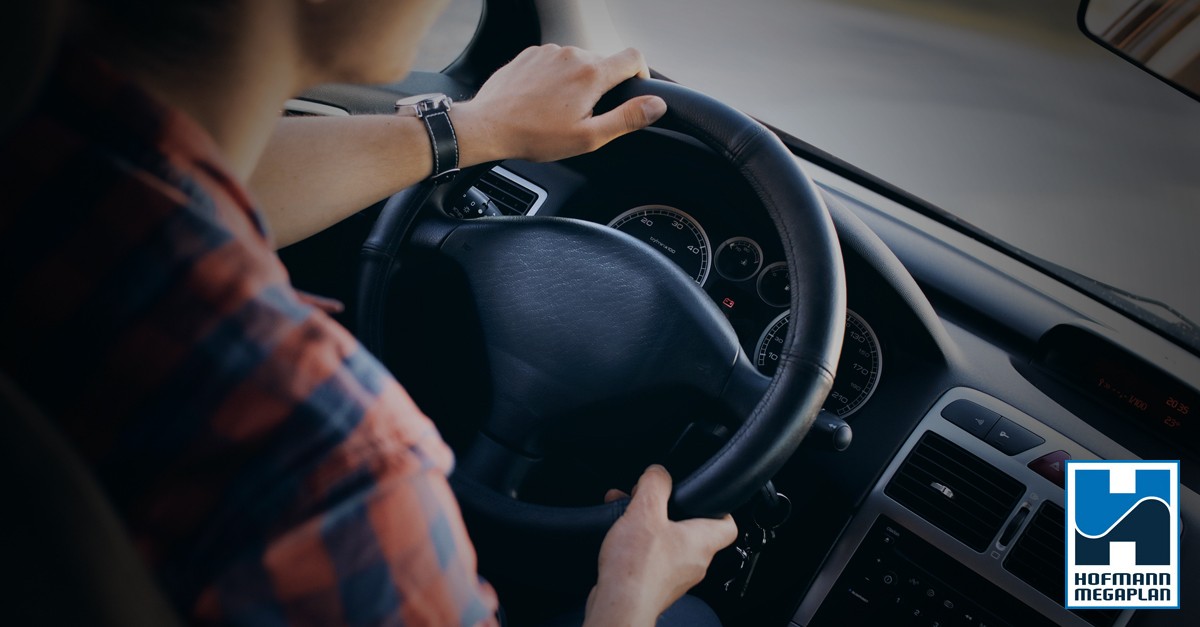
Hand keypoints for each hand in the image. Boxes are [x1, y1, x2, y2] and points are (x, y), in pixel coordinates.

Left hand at [452, 45, 667, 164]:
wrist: (488, 126)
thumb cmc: (535, 135)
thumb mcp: (588, 137)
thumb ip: (627, 119)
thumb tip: (656, 105)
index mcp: (591, 74)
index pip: (634, 58)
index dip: (641, 74)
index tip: (633, 92)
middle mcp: (572, 54)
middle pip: (604, 62)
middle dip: (602, 86)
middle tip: (585, 115)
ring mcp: (549, 52)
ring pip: (578, 62)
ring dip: (577, 82)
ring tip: (559, 110)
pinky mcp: (531, 54)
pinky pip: (554, 62)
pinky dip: (556, 78)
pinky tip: (542, 101)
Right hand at [583, 465, 737, 626]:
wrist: (619, 606)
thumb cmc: (636, 568)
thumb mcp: (645, 511)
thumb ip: (655, 484)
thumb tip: (659, 472)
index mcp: (702, 542)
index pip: (728, 524)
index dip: (719, 507)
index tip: (705, 496)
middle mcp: (694, 562)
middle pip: (692, 530)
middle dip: (668, 511)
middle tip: (650, 500)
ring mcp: (676, 577)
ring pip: (668, 543)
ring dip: (649, 526)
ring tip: (626, 514)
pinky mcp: (655, 586)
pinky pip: (652, 559)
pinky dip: (638, 545)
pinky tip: (618, 538)